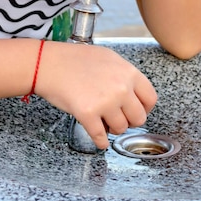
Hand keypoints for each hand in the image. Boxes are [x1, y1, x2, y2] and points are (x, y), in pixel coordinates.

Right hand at [35, 42, 156, 148]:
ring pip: (121, 128)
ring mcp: (105, 102)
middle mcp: (121, 88)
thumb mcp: (108, 58)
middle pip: (138, 118)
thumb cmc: (75, 59)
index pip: (150, 99)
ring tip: (104, 122)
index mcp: (128, 73)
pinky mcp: (88, 114)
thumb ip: (124, 75)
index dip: (144, 108)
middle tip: (118, 118)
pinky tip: (99, 140)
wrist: (49, 64)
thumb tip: (133, 93)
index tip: (136, 111)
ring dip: (113, 129)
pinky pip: (101, 137)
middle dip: (128, 120)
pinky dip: (101, 142)